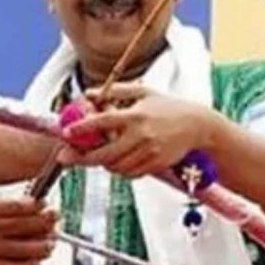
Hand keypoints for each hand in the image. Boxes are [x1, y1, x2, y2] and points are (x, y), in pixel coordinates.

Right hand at [0, 198, 55, 264]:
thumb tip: (19, 207)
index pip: (21, 207)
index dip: (39, 207)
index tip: (46, 205)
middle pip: (28, 227)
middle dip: (47, 223)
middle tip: (55, 220)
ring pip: (27, 249)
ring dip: (43, 244)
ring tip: (50, 240)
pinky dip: (29, 263)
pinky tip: (34, 259)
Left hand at [58, 83, 215, 176]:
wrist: (199, 126)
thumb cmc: (168, 106)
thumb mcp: (143, 92)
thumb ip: (114, 91)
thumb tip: (88, 93)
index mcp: (135, 115)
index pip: (103, 122)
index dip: (82, 128)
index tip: (66, 133)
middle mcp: (141, 135)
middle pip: (104, 153)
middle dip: (82, 158)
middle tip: (66, 157)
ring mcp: (149, 153)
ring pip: (115, 166)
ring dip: (102, 163)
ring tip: (96, 155)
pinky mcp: (156, 165)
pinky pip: (130, 173)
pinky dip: (119, 170)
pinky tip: (116, 161)